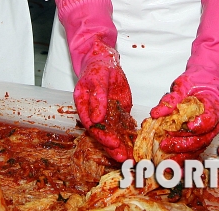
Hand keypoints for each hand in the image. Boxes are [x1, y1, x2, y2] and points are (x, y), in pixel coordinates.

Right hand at [74, 39, 132, 161]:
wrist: (105, 60)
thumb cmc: (98, 67)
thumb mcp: (98, 78)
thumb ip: (98, 97)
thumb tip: (96, 119)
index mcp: (83, 104)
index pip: (90, 125)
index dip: (101, 136)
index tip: (112, 142)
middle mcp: (93, 113)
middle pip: (101, 133)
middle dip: (111, 146)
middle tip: (123, 157)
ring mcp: (106, 113)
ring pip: (112, 133)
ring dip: (120, 146)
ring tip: (129, 157)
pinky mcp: (118, 112)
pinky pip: (122, 126)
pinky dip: (128, 137)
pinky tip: (135, 146)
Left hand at [150, 74, 218, 161]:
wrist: (203, 84)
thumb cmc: (195, 84)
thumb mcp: (182, 85)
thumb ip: (171, 99)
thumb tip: (156, 113)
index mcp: (213, 107)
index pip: (209, 119)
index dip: (200, 125)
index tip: (188, 126)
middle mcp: (213, 124)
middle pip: (201, 138)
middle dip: (182, 143)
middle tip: (165, 144)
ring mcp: (207, 133)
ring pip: (197, 148)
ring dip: (181, 155)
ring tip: (164, 158)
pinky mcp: (199, 139)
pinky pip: (192, 152)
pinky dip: (182, 159)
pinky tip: (171, 166)